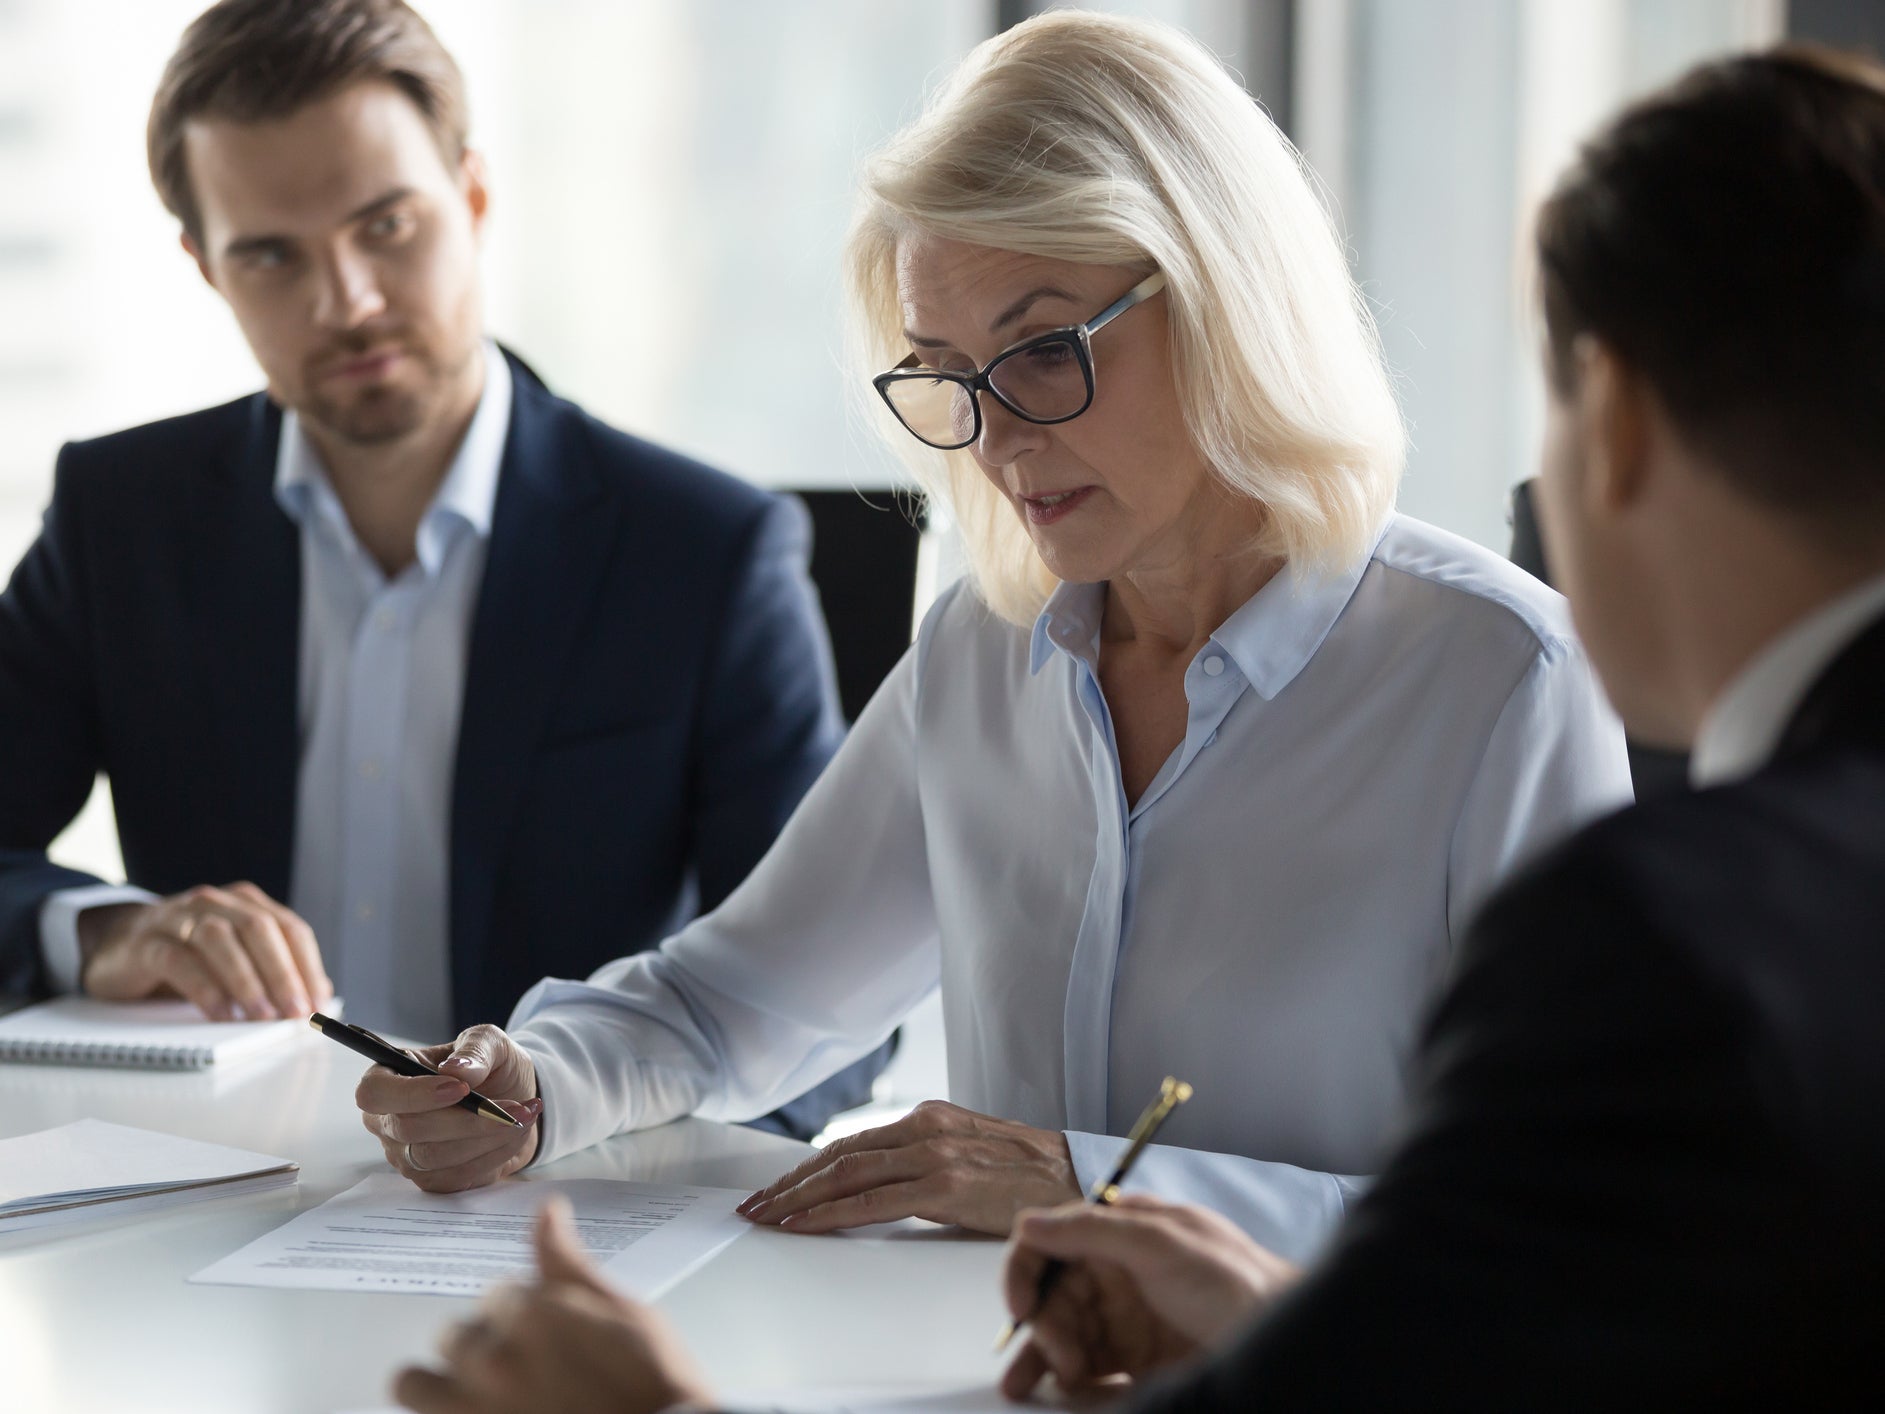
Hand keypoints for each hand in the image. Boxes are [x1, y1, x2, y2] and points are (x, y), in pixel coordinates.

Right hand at [80, 881, 332, 1020]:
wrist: (116, 945)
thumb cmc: (186, 955)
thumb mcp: (234, 958)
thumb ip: (274, 969)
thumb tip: (319, 994)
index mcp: (246, 903)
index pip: (290, 929)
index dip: (308, 966)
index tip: (319, 1004)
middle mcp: (215, 903)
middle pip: (260, 930)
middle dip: (283, 973)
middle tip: (295, 1012)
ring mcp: (178, 918)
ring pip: (220, 940)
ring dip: (247, 981)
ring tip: (263, 1017)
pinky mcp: (147, 942)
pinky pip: (180, 961)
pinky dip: (205, 989)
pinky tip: (221, 1015)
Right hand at [358, 1024, 543, 1192]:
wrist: (515, 1100)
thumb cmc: (492, 1066)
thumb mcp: (491, 1043)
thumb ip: (475, 1050)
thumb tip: (456, 1070)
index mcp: (389, 1076)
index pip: (374, 1092)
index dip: (413, 1094)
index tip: (461, 1088)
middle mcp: (388, 1120)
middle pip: (409, 1129)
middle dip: (466, 1120)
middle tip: (513, 1108)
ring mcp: (405, 1154)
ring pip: (435, 1157)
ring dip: (486, 1138)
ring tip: (522, 1116)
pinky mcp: (431, 1180)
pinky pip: (456, 1176)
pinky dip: (493, 1155)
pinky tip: (515, 1134)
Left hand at [394, 1197, 713, 1413]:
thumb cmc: (651, 1378)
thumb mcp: (621, 1309)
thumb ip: (567, 1263)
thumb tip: (547, 1212)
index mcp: (530, 1315)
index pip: (497, 1294)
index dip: (521, 1309)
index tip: (544, 1329)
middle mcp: (492, 1361)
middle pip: (452, 1334)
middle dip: (481, 1340)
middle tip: (519, 1362)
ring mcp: (476, 1410)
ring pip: (413, 1383)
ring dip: (438, 1379)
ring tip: (476, 1389)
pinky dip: (446, 1410)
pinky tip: (482, 1409)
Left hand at [737, 1099, 1079, 1235]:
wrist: (1079, 1180)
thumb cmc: (1029, 1176)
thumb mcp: (969, 1154)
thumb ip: (925, 1162)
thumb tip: (880, 1184)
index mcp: (929, 1117)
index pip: (851, 1143)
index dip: (807, 1168)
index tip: (776, 1189)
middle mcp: (925, 1128)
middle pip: (838, 1156)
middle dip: (789, 1184)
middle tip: (754, 1206)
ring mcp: (935, 1155)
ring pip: (846, 1175)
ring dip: (797, 1199)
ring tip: (766, 1218)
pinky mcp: (947, 1186)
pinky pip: (872, 1201)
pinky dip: (830, 1213)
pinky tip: (804, 1225)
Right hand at [999, 1195, 1301, 1400]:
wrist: (1285, 1345)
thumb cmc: (1232, 1282)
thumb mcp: (1160, 1243)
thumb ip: (1092, 1230)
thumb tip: (1028, 1222)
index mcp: (1121, 1231)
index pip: (1052, 1240)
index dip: (1026, 1269)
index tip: (1020, 1307)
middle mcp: (1117, 1271)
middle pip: (1052, 1294)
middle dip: (1042, 1326)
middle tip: (1060, 1361)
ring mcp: (1126, 1317)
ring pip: (1063, 1334)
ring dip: (1042, 1357)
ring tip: (1028, 1389)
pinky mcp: (1136, 1360)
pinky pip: (1087, 1369)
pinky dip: (1068, 1381)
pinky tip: (1065, 1392)